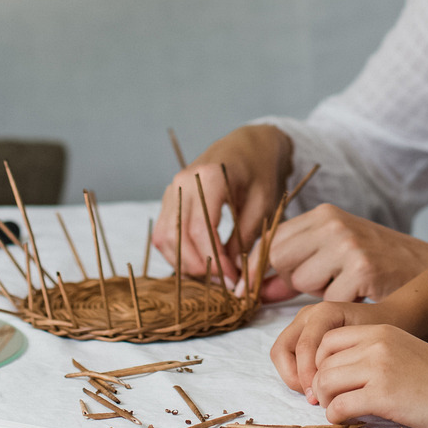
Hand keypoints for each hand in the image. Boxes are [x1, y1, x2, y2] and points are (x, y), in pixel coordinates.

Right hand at [152, 125, 288, 283]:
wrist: (249, 145)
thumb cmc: (260, 170)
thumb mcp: (263, 203)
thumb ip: (245, 238)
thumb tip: (232, 275)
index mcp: (208, 177)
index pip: (200, 229)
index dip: (214, 260)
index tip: (233, 278)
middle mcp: (183, 182)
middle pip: (176, 237)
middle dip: (198, 267)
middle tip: (225, 282)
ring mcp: (172, 189)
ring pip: (164, 238)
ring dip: (185, 263)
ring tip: (214, 274)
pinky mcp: (170, 199)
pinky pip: (164, 233)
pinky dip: (178, 253)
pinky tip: (202, 262)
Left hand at [258, 204, 427, 302]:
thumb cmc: (379, 265)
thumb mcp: (335, 255)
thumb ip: (295, 268)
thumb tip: (254, 289)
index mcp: (323, 214)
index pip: (272, 240)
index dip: (263, 267)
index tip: (260, 288)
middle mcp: (332, 223)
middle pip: (279, 258)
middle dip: (292, 280)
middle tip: (324, 284)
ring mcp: (347, 244)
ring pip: (300, 281)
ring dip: (318, 294)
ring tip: (346, 286)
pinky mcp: (362, 269)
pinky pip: (328, 299)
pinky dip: (342, 306)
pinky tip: (362, 296)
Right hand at [269, 300, 387, 398]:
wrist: (388, 321)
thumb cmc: (379, 338)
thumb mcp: (367, 349)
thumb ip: (346, 364)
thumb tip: (322, 391)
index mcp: (324, 312)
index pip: (304, 347)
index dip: (308, 375)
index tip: (321, 396)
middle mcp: (308, 314)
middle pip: (283, 348)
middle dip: (295, 376)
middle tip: (313, 396)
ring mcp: (301, 323)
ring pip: (280, 353)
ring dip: (293, 376)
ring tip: (313, 393)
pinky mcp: (299, 333)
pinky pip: (286, 356)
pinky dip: (295, 373)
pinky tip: (314, 386)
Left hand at [310, 322, 427, 427]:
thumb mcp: (403, 350)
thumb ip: (373, 354)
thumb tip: (337, 373)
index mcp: (380, 331)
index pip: (328, 340)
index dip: (322, 363)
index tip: (332, 381)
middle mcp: (376, 344)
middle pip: (323, 363)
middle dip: (322, 386)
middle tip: (334, 401)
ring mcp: (379, 368)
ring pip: (325, 382)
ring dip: (327, 401)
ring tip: (341, 410)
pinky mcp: (384, 394)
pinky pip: (339, 406)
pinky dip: (337, 417)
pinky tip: (349, 420)